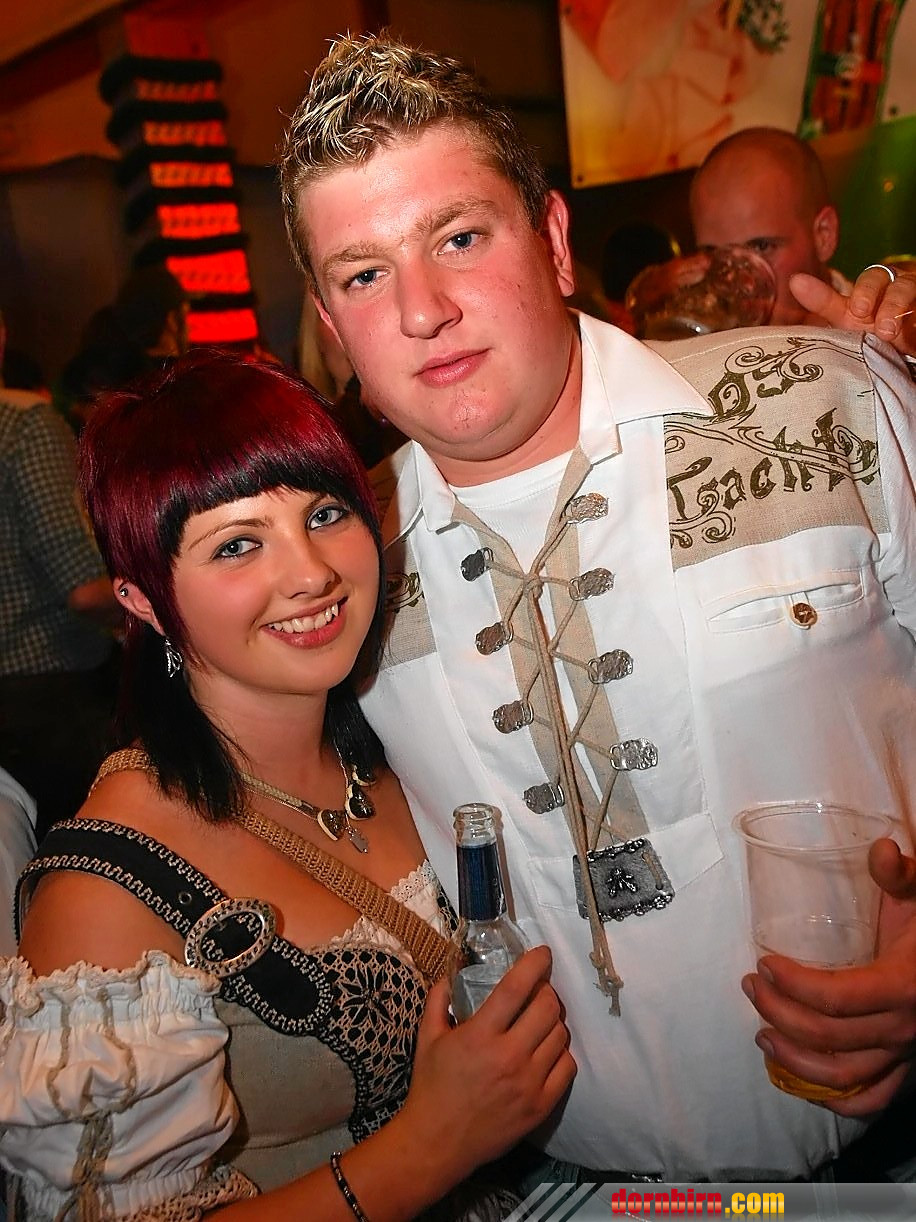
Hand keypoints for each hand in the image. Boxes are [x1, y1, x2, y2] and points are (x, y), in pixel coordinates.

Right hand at [399, 946, 575, 1178]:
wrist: (437, 1142)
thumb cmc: (431, 1086)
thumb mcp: (427, 1037)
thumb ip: (438, 999)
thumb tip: (449, 972)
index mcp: (480, 1035)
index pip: (516, 988)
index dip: (535, 964)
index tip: (543, 953)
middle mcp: (509, 1056)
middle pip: (548, 1007)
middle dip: (546, 991)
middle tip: (537, 992)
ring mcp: (529, 1083)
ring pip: (561, 1035)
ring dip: (553, 1021)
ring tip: (540, 1022)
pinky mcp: (541, 1106)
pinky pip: (567, 1067)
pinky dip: (561, 1052)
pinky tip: (546, 1051)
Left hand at [742, 838, 915, 1114]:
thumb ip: (901, 875)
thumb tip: (880, 849)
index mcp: (905, 986)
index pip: (837, 998)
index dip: (793, 986)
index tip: (763, 965)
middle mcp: (905, 1030)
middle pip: (829, 1036)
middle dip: (779, 1013)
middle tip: (750, 987)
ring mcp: (906, 1056)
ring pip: (844, 1076)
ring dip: (794, 1060)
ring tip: (762, 1034)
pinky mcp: (907, 1071)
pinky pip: (872, 1100)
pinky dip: (835, 1099)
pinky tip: (803, 1080)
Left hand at [789, 266, 915, 356]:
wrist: (900, 347)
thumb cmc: (869, 326)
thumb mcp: (847, 316)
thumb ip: (824, 300)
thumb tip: (795, 280)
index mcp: (879, 284)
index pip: (874, 278)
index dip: (866, 291)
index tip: (858, 310)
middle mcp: (900, 286)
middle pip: (898, 285)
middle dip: (887, 303)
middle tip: (874, 323)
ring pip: (912, 292)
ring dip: (900, 312)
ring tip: (889, 333)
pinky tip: (912, 330)